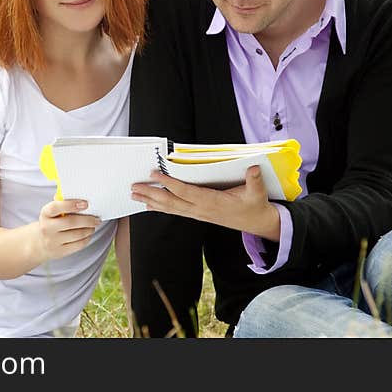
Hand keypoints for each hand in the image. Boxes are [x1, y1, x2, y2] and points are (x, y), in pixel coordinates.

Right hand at [36, 199, 100, 260]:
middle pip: (71, 222)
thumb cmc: (52, 222)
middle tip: (97, 218)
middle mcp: (47, 228)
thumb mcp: (52, 212)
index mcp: (45, 214)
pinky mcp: (60, 252)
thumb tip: (82, 198)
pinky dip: (87, 238)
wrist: (40, 243)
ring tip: (93, 226)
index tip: (86, 203)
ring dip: (89, 229)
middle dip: (87, 220)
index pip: (56, 207)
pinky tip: (88, 234)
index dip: (71, 204)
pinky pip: (79, 245)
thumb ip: (64, 204)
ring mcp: (52, 241)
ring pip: (77, 234)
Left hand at [131, 165, 280, 240]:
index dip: (169, 183)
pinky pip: (176, 211)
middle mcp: (201, 210)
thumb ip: (254, 181)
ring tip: (135, 195)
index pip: (186, 192)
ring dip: (151, 201)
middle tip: (134, 187)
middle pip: (171, 202)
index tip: (155, 174)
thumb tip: (254, 169)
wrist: (257, 222)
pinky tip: (149, 205)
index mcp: (212, 203)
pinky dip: (160, 207)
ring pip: (170, 208)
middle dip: (151, 194)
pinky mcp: (198, 214)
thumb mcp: (257, 193)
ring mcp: (198, 214)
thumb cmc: (255, 205)